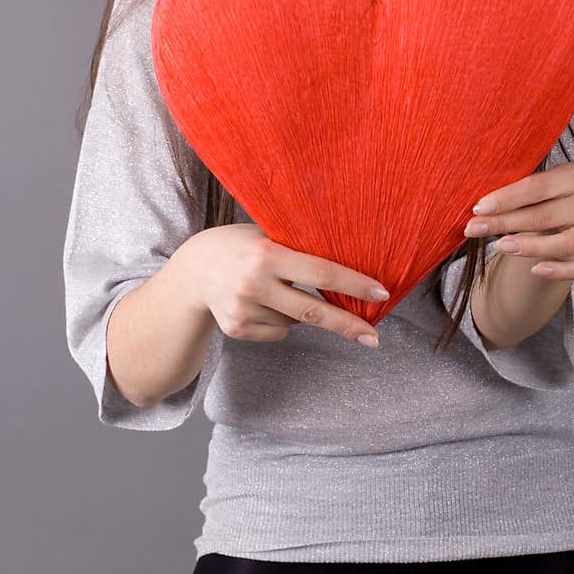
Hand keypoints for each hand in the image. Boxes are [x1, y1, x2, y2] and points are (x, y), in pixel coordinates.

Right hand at [174, 223, 389, 347]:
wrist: (192, 271)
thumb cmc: (239, 245)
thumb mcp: (266, 235)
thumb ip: (298, 249)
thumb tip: (350, 266)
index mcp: (266, 254)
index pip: (321, 273)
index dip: (354, 284)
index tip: (381, 294)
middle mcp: (254, 284)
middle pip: (313, 311)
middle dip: (347, 325)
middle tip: (373, 338)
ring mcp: (243, 310)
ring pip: (296, 321)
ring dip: (300, 311)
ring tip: (275, 289)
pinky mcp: (237, 329)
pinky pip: (279, 332)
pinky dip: (280, 321)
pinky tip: (261, 302)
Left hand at [463, 163, 573, 279]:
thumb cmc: (547, 201)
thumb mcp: (537, 191)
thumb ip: (516, 194)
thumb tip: (478, 207)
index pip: (538, 187)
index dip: (507, 198)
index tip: (479, 208)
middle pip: (544, 215)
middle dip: (505, 223)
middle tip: (475, 229)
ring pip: (563, 243)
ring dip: (529, 246)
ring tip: (500, 246)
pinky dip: (559, 271)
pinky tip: (535, 270)